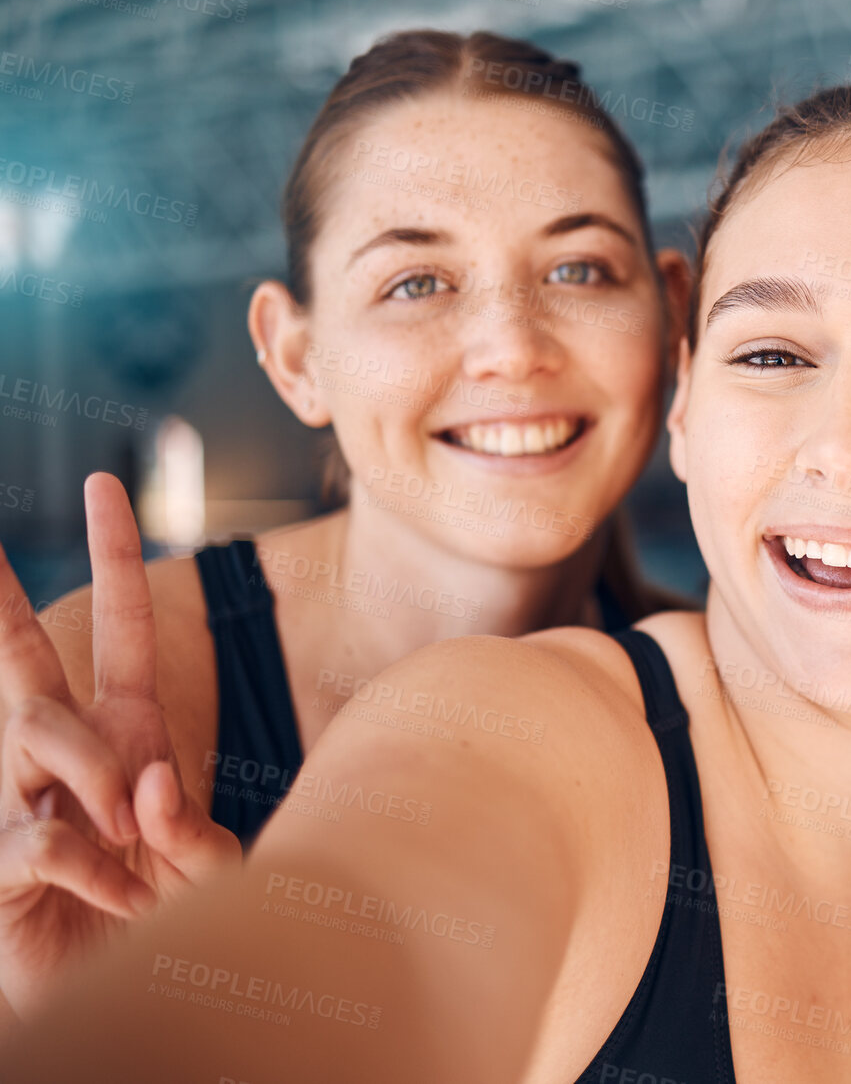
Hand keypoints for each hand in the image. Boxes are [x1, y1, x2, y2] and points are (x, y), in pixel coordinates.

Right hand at [0, 473, 239, 1016]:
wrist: (122, 992)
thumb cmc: (168, 920)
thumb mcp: (203, 867)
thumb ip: (188, 828)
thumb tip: (147, 782)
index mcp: (126, 734)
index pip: (120, 630)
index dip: (114, 558)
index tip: (108, 486)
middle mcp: (67, 756)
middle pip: (30, 663)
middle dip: (6, 599)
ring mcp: (22, 802)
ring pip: (41, 733)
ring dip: (98, 779)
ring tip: (133, 840)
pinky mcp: (3, 864)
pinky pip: (46, 835)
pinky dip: (97, 868)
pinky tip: (120, 897)